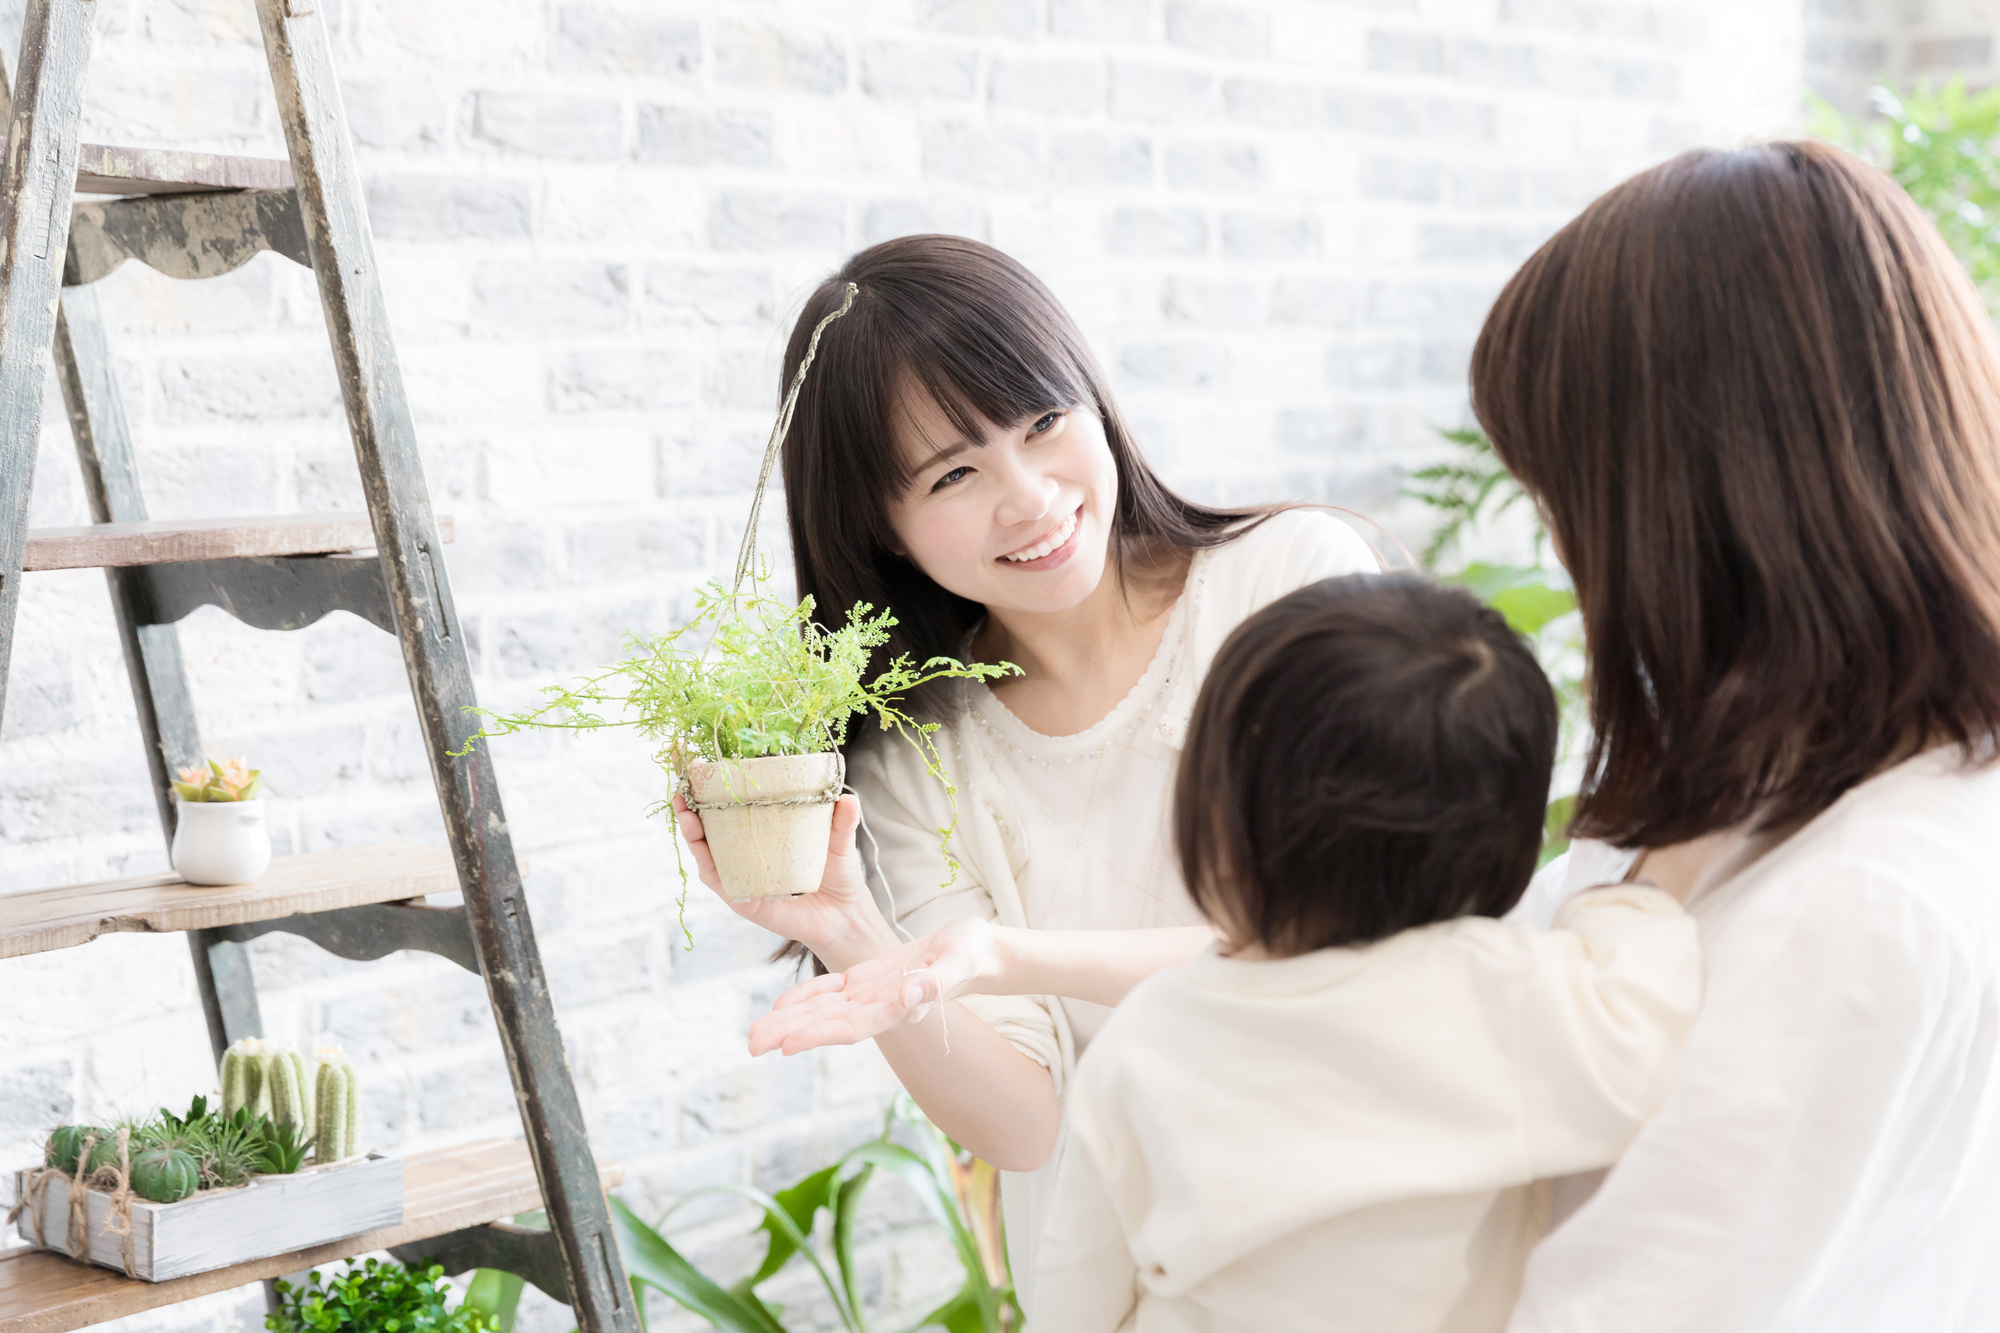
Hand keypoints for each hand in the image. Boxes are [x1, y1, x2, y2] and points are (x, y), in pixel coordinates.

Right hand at [672, 791, 896, 967]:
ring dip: (693, 839)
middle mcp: (745, 858)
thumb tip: (848, 798)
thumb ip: (842, 820)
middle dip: (690, 813)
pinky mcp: (747, 903)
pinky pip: (724, 887)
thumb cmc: (838, 874)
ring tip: (687, 818)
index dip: (709, 795)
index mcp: (761, 837)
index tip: (696, 772)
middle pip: (708, 834)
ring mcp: (743, 880)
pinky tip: (706, 860)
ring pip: (708, 859)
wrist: (845, 915)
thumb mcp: (838, 841)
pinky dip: (714, 873)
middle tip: (682, 794)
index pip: (729, 813)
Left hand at [747, 917, 998, 1055]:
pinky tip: (781, 1004)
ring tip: (754, 1034)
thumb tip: (911, 994)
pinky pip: (830, 992)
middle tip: (752, 1045)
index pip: (852, 1026)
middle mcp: (879, 1008)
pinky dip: (806, 998)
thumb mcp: (958, 960)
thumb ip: (937, 980)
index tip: (787, 1045)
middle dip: (790, 1034)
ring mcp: (871, 996)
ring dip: (789, 1021)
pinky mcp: (867, 980)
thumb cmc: (972, 954)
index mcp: (899, 1007)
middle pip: (828, 1025)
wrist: (976, 950)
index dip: (818, 1035)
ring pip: (823, 1011)